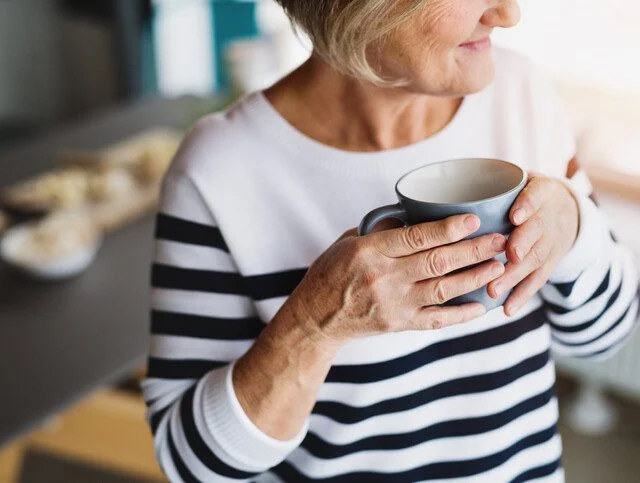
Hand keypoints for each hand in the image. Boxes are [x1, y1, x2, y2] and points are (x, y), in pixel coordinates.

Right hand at [288, 214, 506, 350]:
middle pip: (437, 261)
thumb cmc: (331, 273)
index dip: (449, 228)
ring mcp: (393, 304)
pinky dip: (461, 315)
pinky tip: (481, 306)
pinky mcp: (398, 324)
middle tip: (500, 240)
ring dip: (474, 277)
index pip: (416, 237)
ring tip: (498, 266)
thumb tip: (415, 216)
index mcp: (370, 251)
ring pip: (443, 289)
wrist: (315, 317)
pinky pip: (436, 320)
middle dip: (473, 250)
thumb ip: (381, 231)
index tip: (474, 219)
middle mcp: (383, 278)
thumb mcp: (347, 242)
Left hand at [487, 173, 578, 315]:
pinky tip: (507, 309)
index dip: (527, 205)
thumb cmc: (523, 194)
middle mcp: (550, 216)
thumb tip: (436, 197)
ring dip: (515, 276)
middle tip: (506, 257)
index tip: (515, 216)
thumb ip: (490, 186)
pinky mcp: (550, 263)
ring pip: (536, 259)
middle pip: (537, 231)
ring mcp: (552, 241)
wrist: (565, 209)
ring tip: (495, 290)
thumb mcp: (517, 181)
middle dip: (521, 245)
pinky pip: (537, 280)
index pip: (537, 194)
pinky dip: (522, 295)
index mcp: (541, 190)